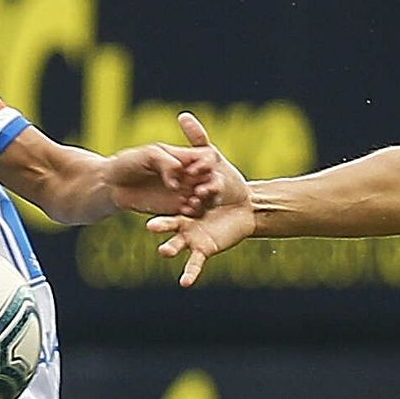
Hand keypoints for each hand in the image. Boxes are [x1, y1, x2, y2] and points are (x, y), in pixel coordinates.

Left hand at [106, 112, 227, 215]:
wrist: (112, 184)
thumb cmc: (129, 162)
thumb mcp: (148, 154)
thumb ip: (166, 162)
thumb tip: (178, 176)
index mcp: (184, 158)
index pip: (204, 159)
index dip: (204, 165)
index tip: (194, 171)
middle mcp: (188, 176)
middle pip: (207, 180)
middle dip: (207, 186)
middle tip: (200, 191)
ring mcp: (183, 193)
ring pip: (201, 198)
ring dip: (200, 201)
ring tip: (192, 203)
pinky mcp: (176, 209)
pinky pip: (189, 213)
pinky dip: (190, 213)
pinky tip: (185, 212)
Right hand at [146, 114, 252, 286]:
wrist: (249, 205)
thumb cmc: (230, 181)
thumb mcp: (213, 158)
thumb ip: (197, 139)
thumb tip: (183, 115)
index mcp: (180, 200)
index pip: (171, 199)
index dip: (168, 199)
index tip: (159, 199)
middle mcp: (184, 220)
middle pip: (169, 224)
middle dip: (161, 226)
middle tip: (151, 227)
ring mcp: (194, 236)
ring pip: (179, 244)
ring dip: (171, 249)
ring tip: (164, 253)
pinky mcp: (206, 249)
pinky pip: (196, 264)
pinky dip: (191, 274)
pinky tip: (184, 283)